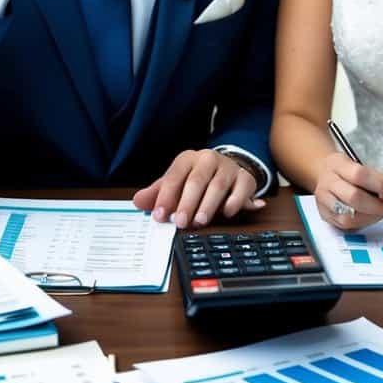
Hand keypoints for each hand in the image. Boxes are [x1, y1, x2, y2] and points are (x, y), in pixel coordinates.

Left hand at [132, 149, 266, 227]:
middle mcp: (208, 160)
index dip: (166, 197)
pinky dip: (235, 201)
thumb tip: (137, 201)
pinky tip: (228, 213)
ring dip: (209, 205)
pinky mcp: (245, 178)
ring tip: (200, 221)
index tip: (160, 215)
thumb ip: (157, 194)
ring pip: (218, 186)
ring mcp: (228, 168)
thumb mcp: (175, 184)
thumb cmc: (197, 180)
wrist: (226, 169)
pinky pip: (242, 188)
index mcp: (187, 159)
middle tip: (181, 222)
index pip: (174, 176)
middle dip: (188, 203)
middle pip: (197, 180)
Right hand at [315, 152, 382, 230]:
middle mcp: (328, 182)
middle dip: (376, 206)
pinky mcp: (325, 215)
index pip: (360, 175)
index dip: (379, 186)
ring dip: (370, 217)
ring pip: (348, 216)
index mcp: (338, 164)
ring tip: (377, 212)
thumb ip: (382, 180)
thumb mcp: (364, 167)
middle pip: (354, 197)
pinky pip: (345, 225)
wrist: (323, 175)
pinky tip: (367, 217)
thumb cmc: (346, 172)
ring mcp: (324, 200)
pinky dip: (361, 223)